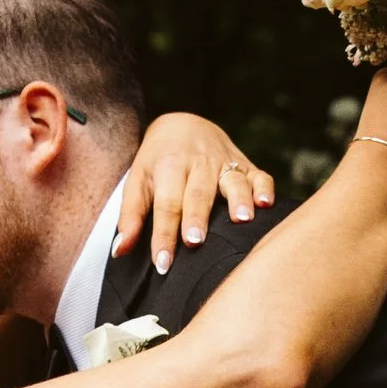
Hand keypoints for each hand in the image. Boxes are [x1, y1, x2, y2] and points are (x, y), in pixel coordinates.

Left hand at [115, 115, 275, 270]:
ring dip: (238, 199)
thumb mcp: (138, 182)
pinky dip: (264, 187)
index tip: (162, 263)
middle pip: (198, 192)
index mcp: (169, 166)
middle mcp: (198, 163)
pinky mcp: (245, 163)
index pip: (165, 204)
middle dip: (197, 217)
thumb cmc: (158, 162)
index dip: (163, 234)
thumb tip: (119, 250)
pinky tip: (266, 204)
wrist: (182, 124)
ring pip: (232, 180)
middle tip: (195, 241)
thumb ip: (130, 217)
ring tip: (242, 219)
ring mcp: (224, 162)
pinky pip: (259, 174)